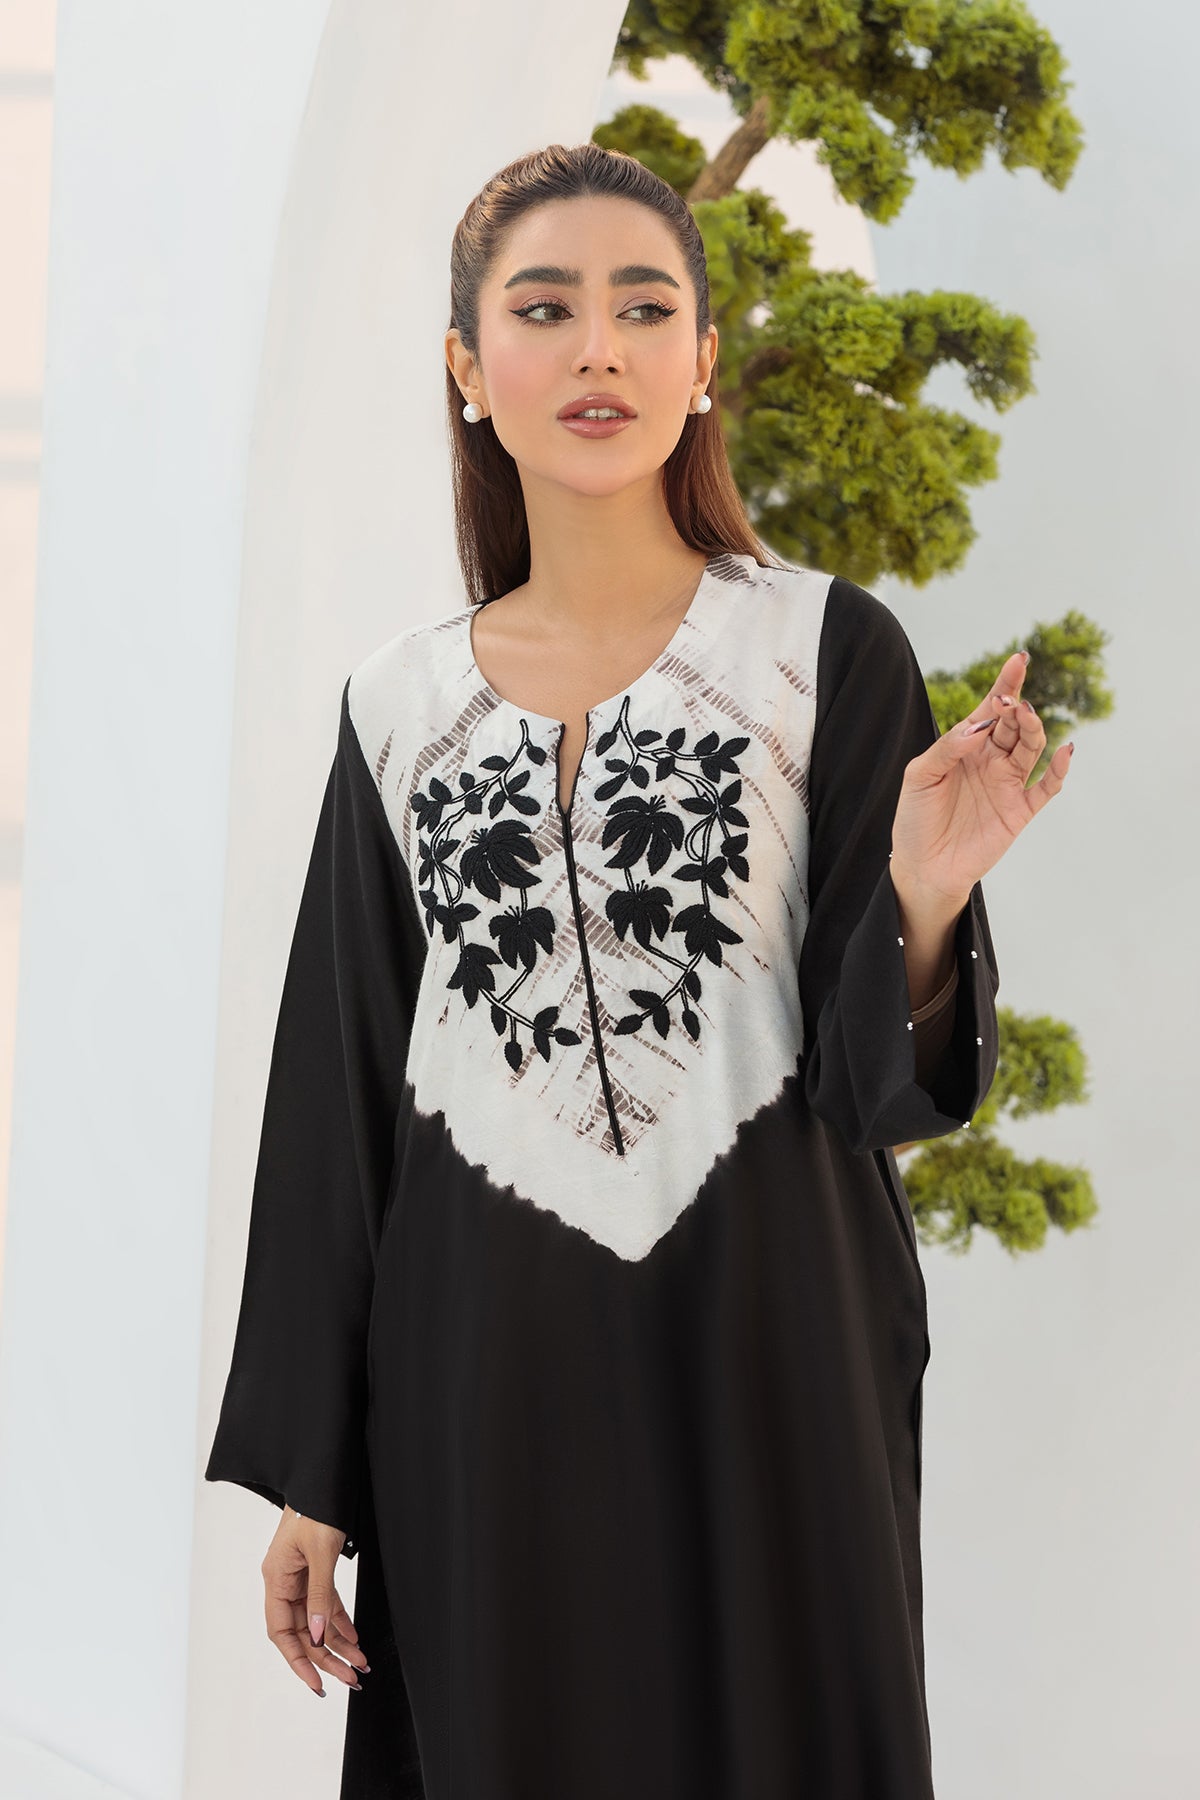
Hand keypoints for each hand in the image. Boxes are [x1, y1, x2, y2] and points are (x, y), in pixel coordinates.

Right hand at [261, 1507, 368, 1697]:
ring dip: (338, 1644)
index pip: (281, 1631)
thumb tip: (318, 1634)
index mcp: (276, 1579)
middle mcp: (284, 1582)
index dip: (297, 1660)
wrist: (324, 1478)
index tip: (316, 1683)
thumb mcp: (320, 1552)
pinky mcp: (315, 1570)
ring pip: (317, 1621)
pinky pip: (326, 1604)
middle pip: (302, 1631)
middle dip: (327, 1658)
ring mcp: (300, 1577)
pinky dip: (341, 1621)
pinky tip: (355, 1638)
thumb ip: (320, 1594)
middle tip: (350, 1679)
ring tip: (360, 1665)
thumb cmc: (316, 1507)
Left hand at [891, 650, 1072, 906]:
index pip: (990, 709)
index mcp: (966, 746)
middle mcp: (990, 760)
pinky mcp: (1019, 811)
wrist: (922, 867)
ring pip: (1030, 747)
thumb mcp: (919, 777)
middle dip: (1016, 707)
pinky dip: (1058, 770)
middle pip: (1013, 724)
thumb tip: (979, 726)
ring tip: (1026, 716)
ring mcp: (1007, 785)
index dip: (1006, 684)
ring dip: (1033, 729)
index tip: (1019, 659)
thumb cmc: (915, 819)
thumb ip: (947, 748)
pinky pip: (1046, 787)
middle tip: (1011, 700)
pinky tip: (1064, 750)